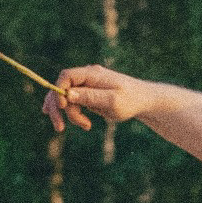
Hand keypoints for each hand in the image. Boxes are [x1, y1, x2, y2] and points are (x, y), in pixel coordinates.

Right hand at [43, 64, 157, 132]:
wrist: (143, 101)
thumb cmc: (131, 100)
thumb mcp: (112, 101)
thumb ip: (90, 97)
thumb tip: (68, 94)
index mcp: (92, 74)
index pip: (66, 76)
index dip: (59, 90)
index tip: (64, 107)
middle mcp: (86, 78)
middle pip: (61, 89)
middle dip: (58, 108)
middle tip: (60, 128)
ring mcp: (86, 87)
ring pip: (66, 99)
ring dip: (69, 115)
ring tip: (86, 126)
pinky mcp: (87, 96)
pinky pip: (73, 104)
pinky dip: (75, 115)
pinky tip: (85, 124)